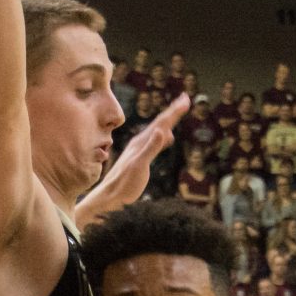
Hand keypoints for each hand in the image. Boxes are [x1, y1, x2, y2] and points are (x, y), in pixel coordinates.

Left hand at [90, 94, 187, 208]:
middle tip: (185, 99)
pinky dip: (163, 136)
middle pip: (159, 123)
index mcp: (141, 142)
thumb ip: (151, 149)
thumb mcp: (140, 166)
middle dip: (173, 111)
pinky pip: (154, 142)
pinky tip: (167, 137)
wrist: (109, 197)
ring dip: (168, 121)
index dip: (174, 111)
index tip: (186, 99)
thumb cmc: (124, 184)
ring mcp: (139, 149)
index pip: (161, 123)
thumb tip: (163, 131)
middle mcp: (139, 142)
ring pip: (157, 131)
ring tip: (177, 112)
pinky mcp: (139, 157)